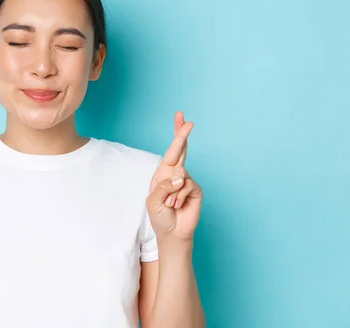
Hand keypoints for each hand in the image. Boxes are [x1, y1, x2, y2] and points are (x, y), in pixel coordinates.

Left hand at [146, 111, 202, 242]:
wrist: (172, 233)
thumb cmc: (160, 216)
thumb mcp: (153, 200)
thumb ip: (164, 186)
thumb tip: (180, 177)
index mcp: (162, 173)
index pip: (171, 150)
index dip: (177, 134)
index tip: (181, 117)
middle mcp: (175, 174)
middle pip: (181, 150)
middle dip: (182, 135)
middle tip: (188, 121)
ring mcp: (186, 181)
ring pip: (180, 173)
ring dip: (172, 192)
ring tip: (170, 204)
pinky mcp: (195, 189)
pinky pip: (187, 185)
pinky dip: (179, 196)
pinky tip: (178, 205)